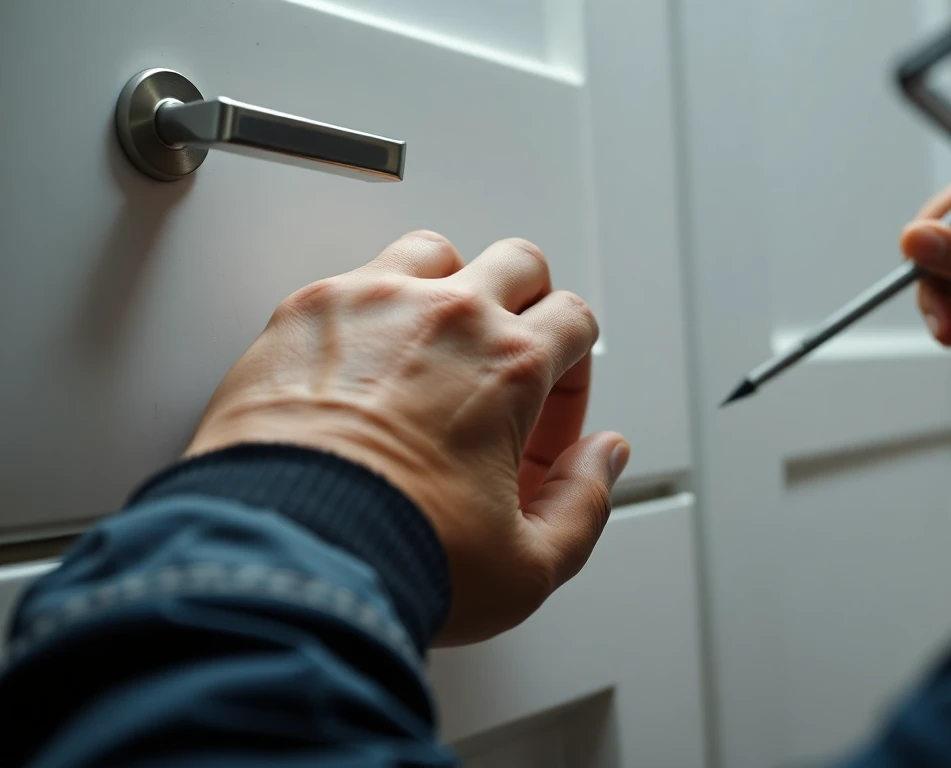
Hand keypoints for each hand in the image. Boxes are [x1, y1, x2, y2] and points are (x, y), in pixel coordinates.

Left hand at [185, 232, 629, 644]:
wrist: (281, 557)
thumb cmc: (394, 558)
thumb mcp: (528, 566)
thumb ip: (585, 502)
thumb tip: (604, 457)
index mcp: (511, 365)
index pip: (575, 319)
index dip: (573, 375)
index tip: (544, 421)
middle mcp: (447, 317)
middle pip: (518, 265)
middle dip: (526, 311)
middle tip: (505, 374)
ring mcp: (371, 304)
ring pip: (436, 254)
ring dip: (448, 292)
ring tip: (433, 356)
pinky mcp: (304, 313)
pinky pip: (353, 277)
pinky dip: (370, 310)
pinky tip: (362, 366)